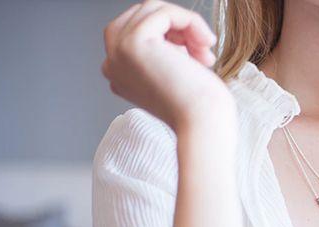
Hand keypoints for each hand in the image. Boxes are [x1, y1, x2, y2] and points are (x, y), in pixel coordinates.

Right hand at [101, 0, 234, 131]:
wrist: (203, 123)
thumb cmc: (200, 106)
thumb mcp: (175, 72)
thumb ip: (165, 50)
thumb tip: (176, 23)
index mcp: (120, 74)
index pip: (139, 31)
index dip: (172, 35)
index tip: (196, 55)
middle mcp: (113, 63)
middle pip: (143, 15)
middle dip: (178, 26)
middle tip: (203, 50)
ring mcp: (118, 51)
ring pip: (154, 10)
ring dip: (188, 24)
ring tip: (205, 50)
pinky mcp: (133, 42)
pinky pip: (165, 12)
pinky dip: (191, 22)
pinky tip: (205, 43)